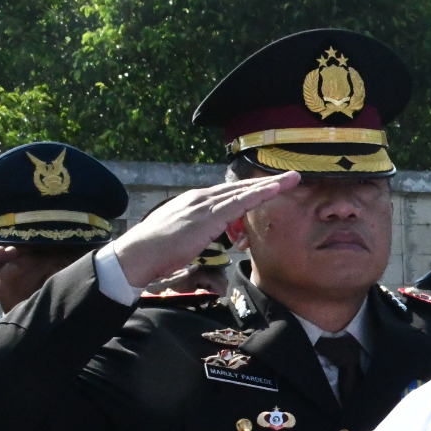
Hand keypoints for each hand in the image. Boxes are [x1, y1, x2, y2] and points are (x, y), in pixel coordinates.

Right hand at [113, 172, 300, 287]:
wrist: (138, 253)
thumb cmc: (158, 251)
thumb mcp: (184, 237)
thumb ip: (199, 231)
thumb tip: (208, 235)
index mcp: (196, 203)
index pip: (230, 194)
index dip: (252, 190)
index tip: (272, 186)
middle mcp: (201, 198)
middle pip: (241, 187)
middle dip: (267, 182)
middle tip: (292, 176)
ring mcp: (204, 205)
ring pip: (244, 191)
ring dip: (270, 185)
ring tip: (293, 179)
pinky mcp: (207, 216)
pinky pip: (239, 203)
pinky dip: (258, 195)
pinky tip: (275, 190)